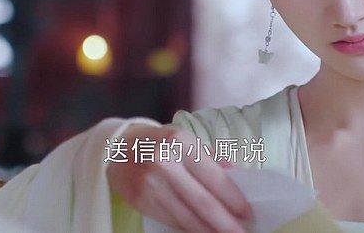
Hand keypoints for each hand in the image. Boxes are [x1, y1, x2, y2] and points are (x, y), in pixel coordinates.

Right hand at [106, 124, 251, 232]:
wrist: (116, 148)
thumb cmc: (158, 142)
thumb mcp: (185, 139)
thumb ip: (211, 158)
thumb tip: (238, 176)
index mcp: (180, 142)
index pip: (214, 177)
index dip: (233, 198)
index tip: (248, 213)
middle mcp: (164, 163)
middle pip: (203, 203)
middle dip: (226, 223)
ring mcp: (150, 185)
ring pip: (187, 218)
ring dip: (209, 231)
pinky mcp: (141, 202)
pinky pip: (172, 221)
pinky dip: (190, 229)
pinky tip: (203, 232)